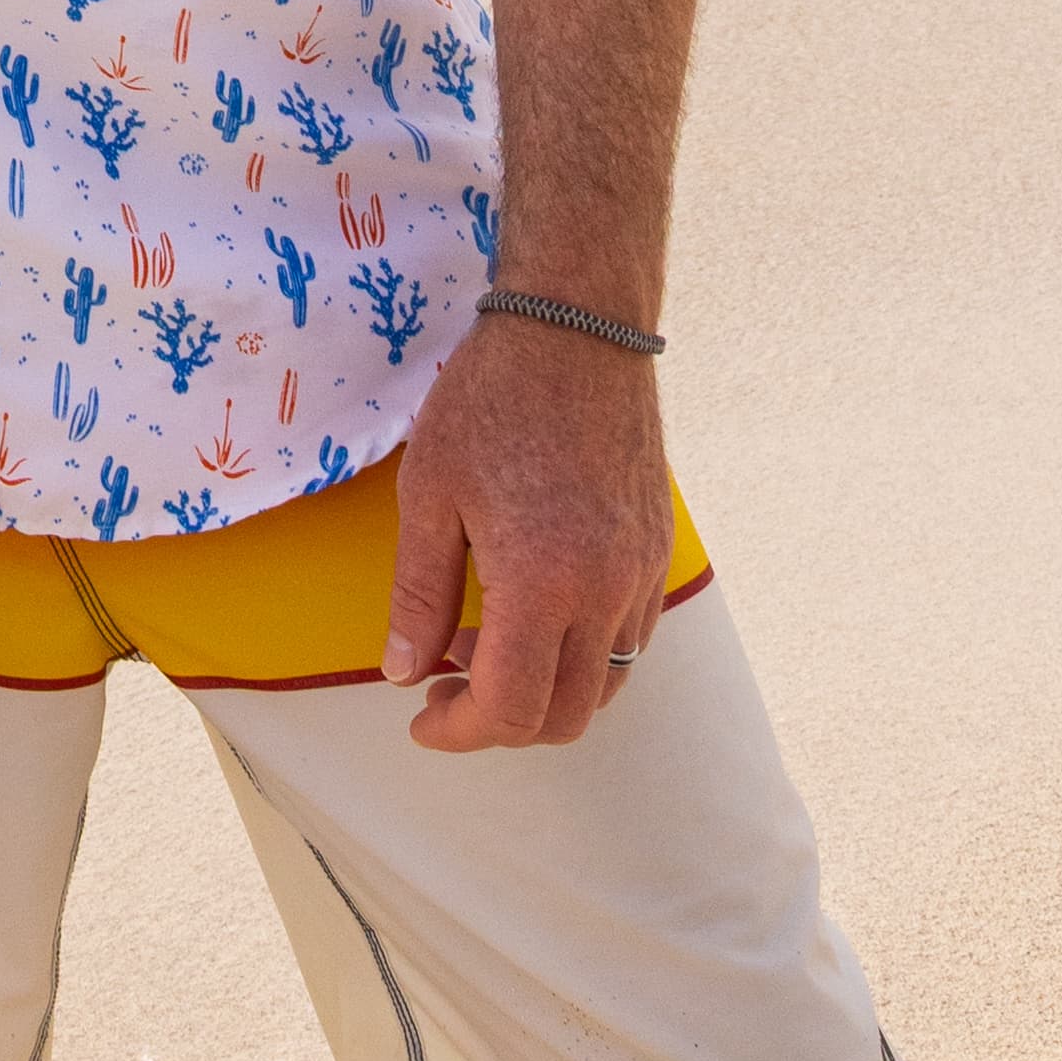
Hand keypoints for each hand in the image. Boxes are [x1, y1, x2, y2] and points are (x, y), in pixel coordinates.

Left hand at [380, 312, 673, 750]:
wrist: (577, 328)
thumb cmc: (490, 399)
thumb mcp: (428, 493)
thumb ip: (418, 594)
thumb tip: (404, 672)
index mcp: (541, 583)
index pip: (509, 710)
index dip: (459, 732)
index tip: (420, 716)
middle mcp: (605, 592)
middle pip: (565, 717)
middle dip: (499, 723)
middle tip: (444, 682)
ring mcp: (641, 574)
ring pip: (606, 686)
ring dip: (544, 690)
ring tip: (484, 639)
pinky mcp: (657, 552)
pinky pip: (630, 640)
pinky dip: (582, 655)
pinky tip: (534, 608)